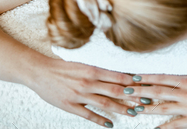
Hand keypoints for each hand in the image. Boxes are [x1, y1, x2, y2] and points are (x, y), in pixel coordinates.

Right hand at [27, 56, 144, 126]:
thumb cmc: (63, 68)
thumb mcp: (83, 65)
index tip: (145, 85)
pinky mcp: (71, 106)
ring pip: (105, 103)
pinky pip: (89, 115)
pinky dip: (101, 120)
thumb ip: (100, 72)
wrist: (40, 72)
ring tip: (133, 113)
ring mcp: (80, 95)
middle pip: (115, 91)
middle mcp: (88, 82)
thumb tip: (119, 76)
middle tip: (145, 101)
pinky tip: (110, 124)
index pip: (118, 76)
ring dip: (121, 109)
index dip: (133, 81)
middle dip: (132, 97)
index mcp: (93, 70)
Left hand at [118, 74, 186, 127]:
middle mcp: (185, 92)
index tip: (132, 76)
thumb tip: (173, 80)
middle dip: (139, 91)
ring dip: (145, 108)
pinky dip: (162, 127)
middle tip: (124, 90)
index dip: (146, 77)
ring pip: (162, 107)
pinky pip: (174, 125)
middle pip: (157, 91)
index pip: (162, 77)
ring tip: (131, 108)